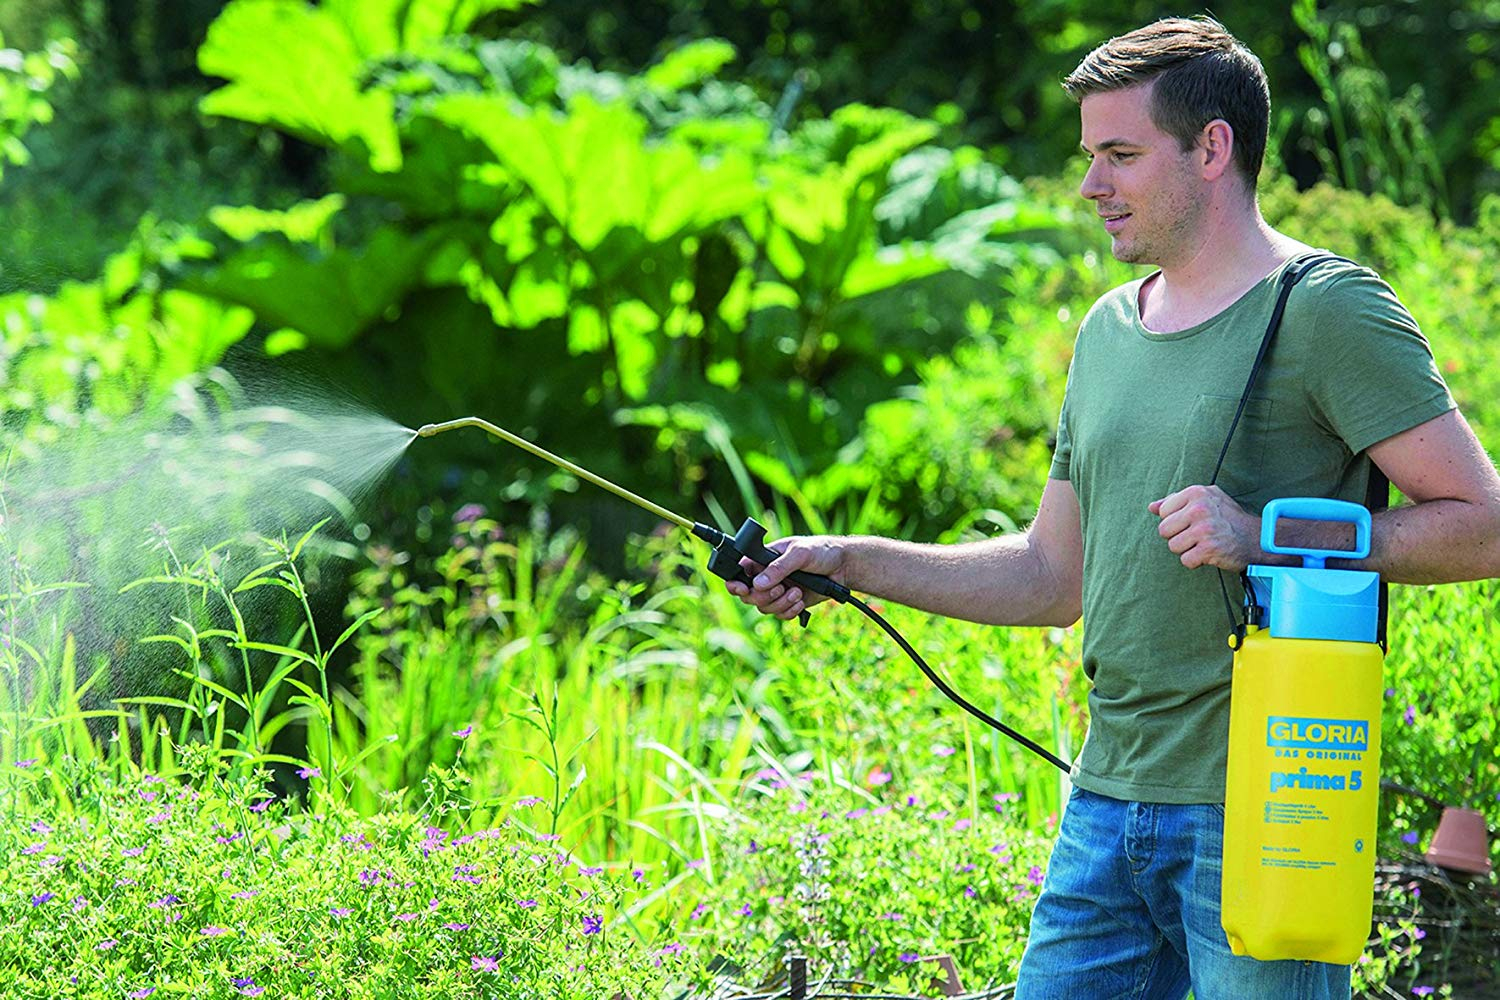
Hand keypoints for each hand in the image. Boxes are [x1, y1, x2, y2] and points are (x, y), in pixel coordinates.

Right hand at [724, 535, 847, 620]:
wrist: (844, 567)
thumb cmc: (821, 551)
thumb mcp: (800, 553)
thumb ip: (779, 567)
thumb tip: (759, 583)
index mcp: (764, 559)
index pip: (740, 571)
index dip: (736, 583)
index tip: (743, 589)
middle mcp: (768, 576)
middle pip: (749, 595)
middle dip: (764, 596)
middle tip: (781, 589)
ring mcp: (778, 591)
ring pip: (764, 608)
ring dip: (781, 603)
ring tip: (797, 592)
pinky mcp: (789, 603)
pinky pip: (780, 615)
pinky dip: (790, 611)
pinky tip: (801, 600)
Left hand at [1149, 484, 1260, 571]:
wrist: (1256, 538)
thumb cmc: (1228, 517)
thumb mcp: (1206, 499)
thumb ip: (1176, 500)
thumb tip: (1152, 507)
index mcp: (1196, 493)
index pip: (1163, 512)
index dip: (1175, 520)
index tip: (1191, 522)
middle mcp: (1199, 509)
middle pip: (1164, 530)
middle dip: (1178, 536)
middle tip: (1197, 535)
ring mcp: (1204, 529)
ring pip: (1173, 546)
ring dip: (1186, 549)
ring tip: (1203, 543)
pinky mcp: (1208, 549)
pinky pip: (1186, 560)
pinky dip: (1195, 561)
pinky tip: (1208, 553)